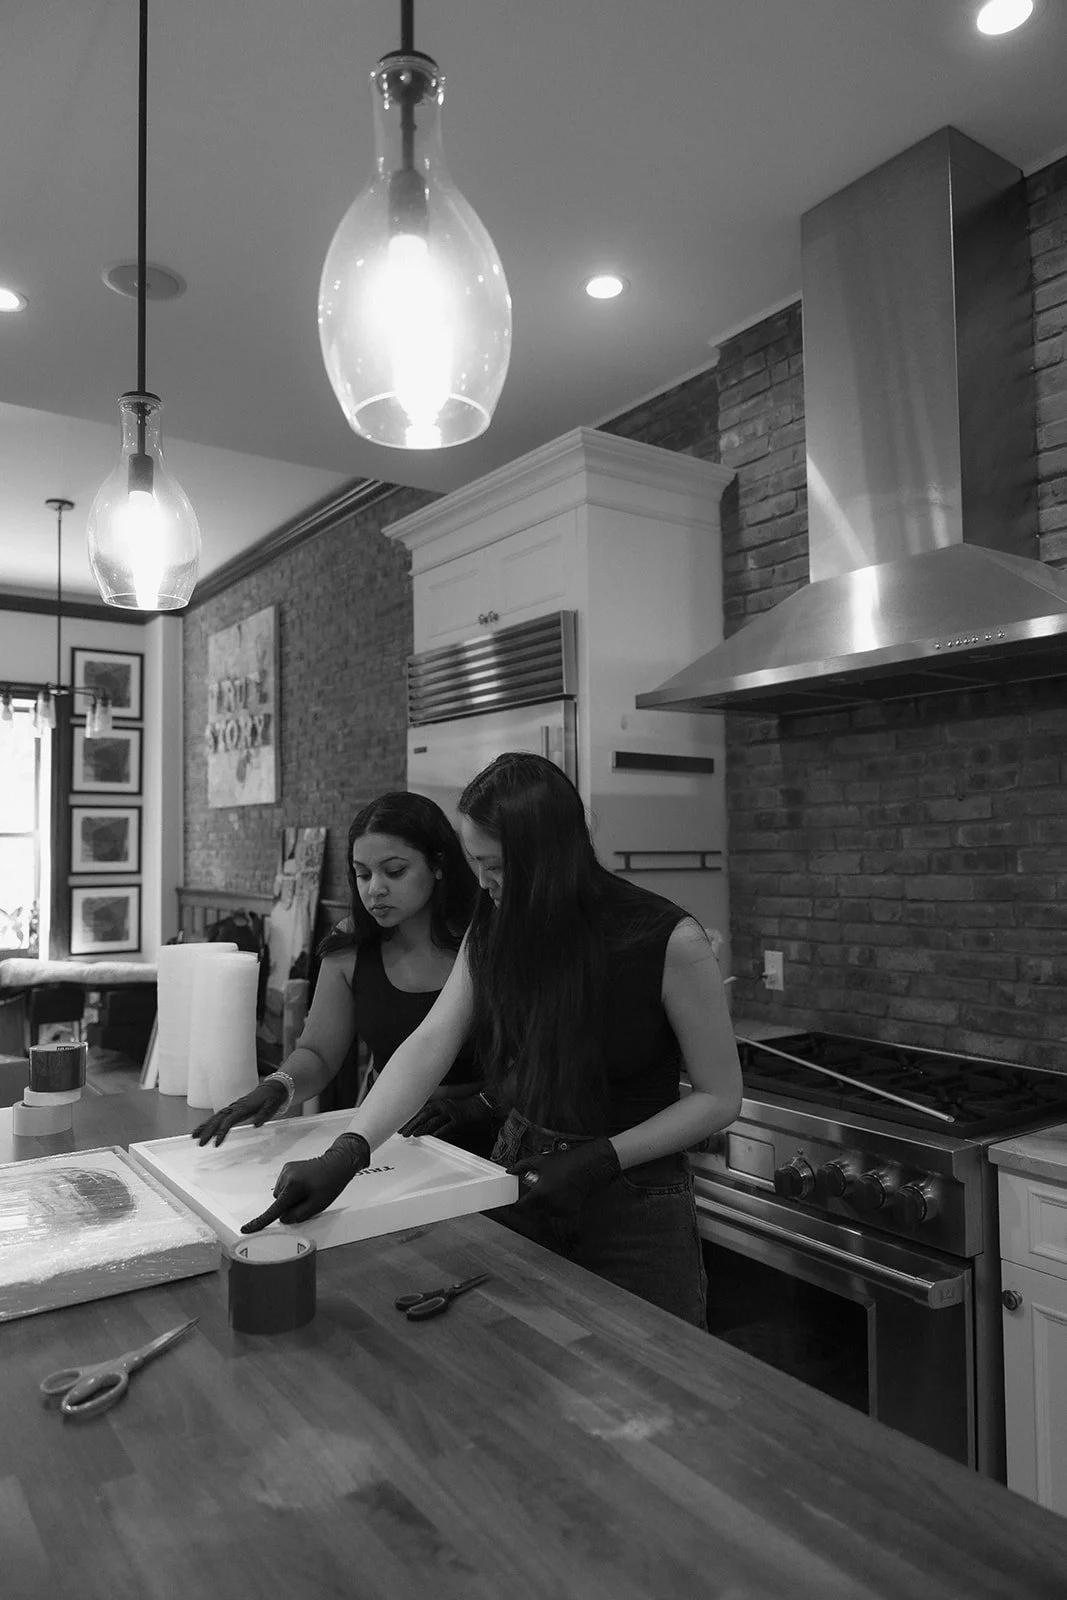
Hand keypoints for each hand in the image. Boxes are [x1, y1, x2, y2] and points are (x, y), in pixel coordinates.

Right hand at [191, 1080, 287, 1146]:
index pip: (229, 1121)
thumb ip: (263, 1115)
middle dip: (208, 1131)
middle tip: (200, 1143)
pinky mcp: (233, 1110)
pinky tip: (203, 1130)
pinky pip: (219, 1117)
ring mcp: (233, 1108)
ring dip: (204, 1126)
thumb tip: (256, 1124)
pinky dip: (209, 1123)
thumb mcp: (271, 1107)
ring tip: (194, 1137)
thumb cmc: (271, 1099)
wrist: (272, 1088)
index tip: (216, 1144)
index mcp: (243, 1108)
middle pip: (218, 1119)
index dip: (221, 1132)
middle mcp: (235, 1107)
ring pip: (215, 1117)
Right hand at [241, 1133, 370, 1230]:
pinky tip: (305, 1184)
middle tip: (308, 1199)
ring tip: (309, 1190)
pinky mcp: (288, 1168)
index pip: (274, 1210)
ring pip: (281, 1194)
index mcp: (292, 1187)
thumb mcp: (317, 1206)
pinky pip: (284, 1186)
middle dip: (289, 1205)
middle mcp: (286, 1177)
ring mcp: (286, 1170)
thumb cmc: (330, 1184)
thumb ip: (297, 1215)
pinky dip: (291, 1189)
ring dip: (291, 1197)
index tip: (245, 1229)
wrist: (337, 1163)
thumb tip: (282, 1217)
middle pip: (279, 1202)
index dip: (259, 1222)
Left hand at [399, 1093, 495, 1140]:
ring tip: (413, 1134)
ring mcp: (451, 1114)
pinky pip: (448, 1127)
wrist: (480, 1109)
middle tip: (402, 1132)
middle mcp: (443, 1107)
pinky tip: (433, 1136)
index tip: (400, 1125)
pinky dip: (440, 1132)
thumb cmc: (462, 1111)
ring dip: (422, 1128)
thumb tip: (419, 1126)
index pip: (420, 1111)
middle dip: (412, 1124)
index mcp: (438, 1104)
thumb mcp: (445, 1110)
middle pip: (424, 1115)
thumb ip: (433, 1117)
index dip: (410, 1118)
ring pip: (434, 1121)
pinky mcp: (459, 1122)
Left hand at [506, 1137, 620, 1223]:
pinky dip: (557, 1204)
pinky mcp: (570, 1211)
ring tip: (552, 1187)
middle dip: (534, 1199)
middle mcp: (550, 1204)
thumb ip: (522, 1166)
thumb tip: (510, 1170)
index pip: (522, 1205)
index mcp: (540, 1193)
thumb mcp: (540, 1160)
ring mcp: (560, 1209)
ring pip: (546, 1210)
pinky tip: (561, 1192)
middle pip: (534, 1208)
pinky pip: (558, 1211)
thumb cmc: (565, 1163)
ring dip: (545, 1202)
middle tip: (539, 1186)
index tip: (517, 1199)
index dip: (518, 1202)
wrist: (587, 1166)